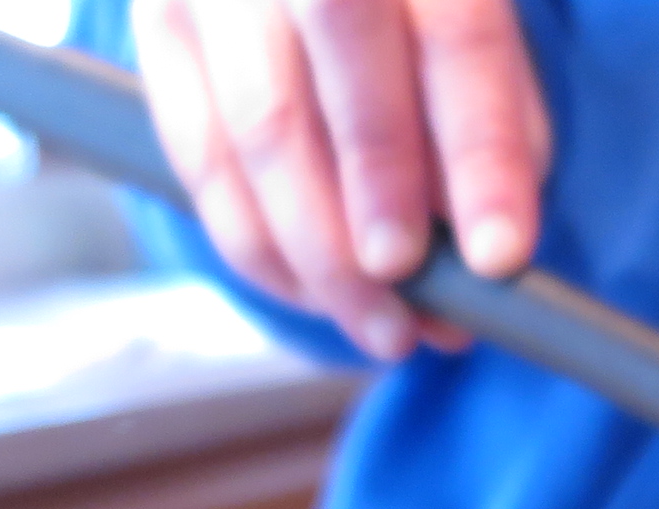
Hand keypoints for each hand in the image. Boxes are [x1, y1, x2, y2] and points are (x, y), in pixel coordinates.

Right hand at [132, 0, 551, 360]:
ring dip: (321, 253)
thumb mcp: (472, 24)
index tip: (499, 256)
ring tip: (385, 327)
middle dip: (380, 188)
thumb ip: (494, 116)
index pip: (457, 32)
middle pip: (343, 49)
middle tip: (413, 294)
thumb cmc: (409, 5)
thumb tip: (485, 245)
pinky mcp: (158, 25)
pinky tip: (315, 295)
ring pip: (256, 125)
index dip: (481, 152)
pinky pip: (199, 157)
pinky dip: (259, 246)